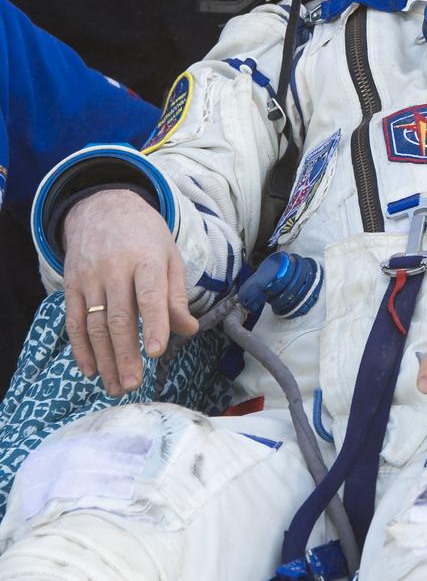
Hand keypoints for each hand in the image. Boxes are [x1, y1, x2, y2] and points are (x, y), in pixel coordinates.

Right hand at [62, 189, 197, 395]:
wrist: (103, 208)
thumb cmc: (145, 237)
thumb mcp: (170, 256)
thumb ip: (176, 295)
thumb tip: (189, 329)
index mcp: (146, 259)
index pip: (150, 295)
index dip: (154, 324)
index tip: (157, 351)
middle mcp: (115, 269)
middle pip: (119, 317)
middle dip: (126, 354)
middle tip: (133, 384)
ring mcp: (89, 278)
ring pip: (95, 325)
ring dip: (104, 359)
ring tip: (116, 385)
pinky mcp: (71, 286)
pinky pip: (73, 322)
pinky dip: (81, 349)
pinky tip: (90, 370)